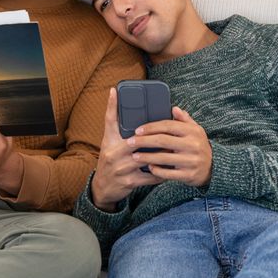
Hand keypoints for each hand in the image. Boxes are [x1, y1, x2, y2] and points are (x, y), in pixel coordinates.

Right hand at [90, 88, 162, 211]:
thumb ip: (116, 127)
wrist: (102, 187)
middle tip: (169, 133)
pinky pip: (149, 176)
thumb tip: (119, 101)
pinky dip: (160, 173)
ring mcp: (120, 168)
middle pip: (135, 141)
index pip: (109, 120)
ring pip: (145, 159)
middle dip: (153, 138)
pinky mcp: (128, 182)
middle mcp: (112, 153)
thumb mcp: (109, 143)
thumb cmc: (110, 160)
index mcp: (109, 141)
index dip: (111, 105)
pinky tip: (170, 169)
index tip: (115, 90)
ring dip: (161, 156)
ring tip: (174, 151)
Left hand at [127, 106, 211, 187]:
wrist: (214, 167)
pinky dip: (157, 170)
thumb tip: (173, 108)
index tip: (137, 130)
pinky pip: (168, 173)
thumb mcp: (196, 130)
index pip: (168, 126)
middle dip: (144, 141)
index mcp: (192, 132)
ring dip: (146, 157)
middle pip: (163, 141)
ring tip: (134, 156)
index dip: (151, 127)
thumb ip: (184, 119)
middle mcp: (192, 145)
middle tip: (129, 142)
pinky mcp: (188, 175)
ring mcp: (191, 161)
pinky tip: (149, 167)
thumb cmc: (199, 145)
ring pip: (163, 158)